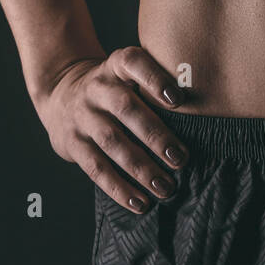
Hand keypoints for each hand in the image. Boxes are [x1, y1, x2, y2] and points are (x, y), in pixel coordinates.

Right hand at [34, 46, 189, 212]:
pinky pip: (96, 168)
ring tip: (166, 187)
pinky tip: (141, 202)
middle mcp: (97, 88)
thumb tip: (202, 113)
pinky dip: (119, 189)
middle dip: (156, 135)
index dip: (155, 79)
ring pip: (113, 142)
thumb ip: (155, 85)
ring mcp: (82, 116)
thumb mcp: (127, 74)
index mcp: (115, 66)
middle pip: (126, 108)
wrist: (62, 93)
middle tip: (181, 158)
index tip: (179, 100)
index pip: (133, 62)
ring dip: (141, 168)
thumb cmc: (114, 88)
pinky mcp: (72, 143)